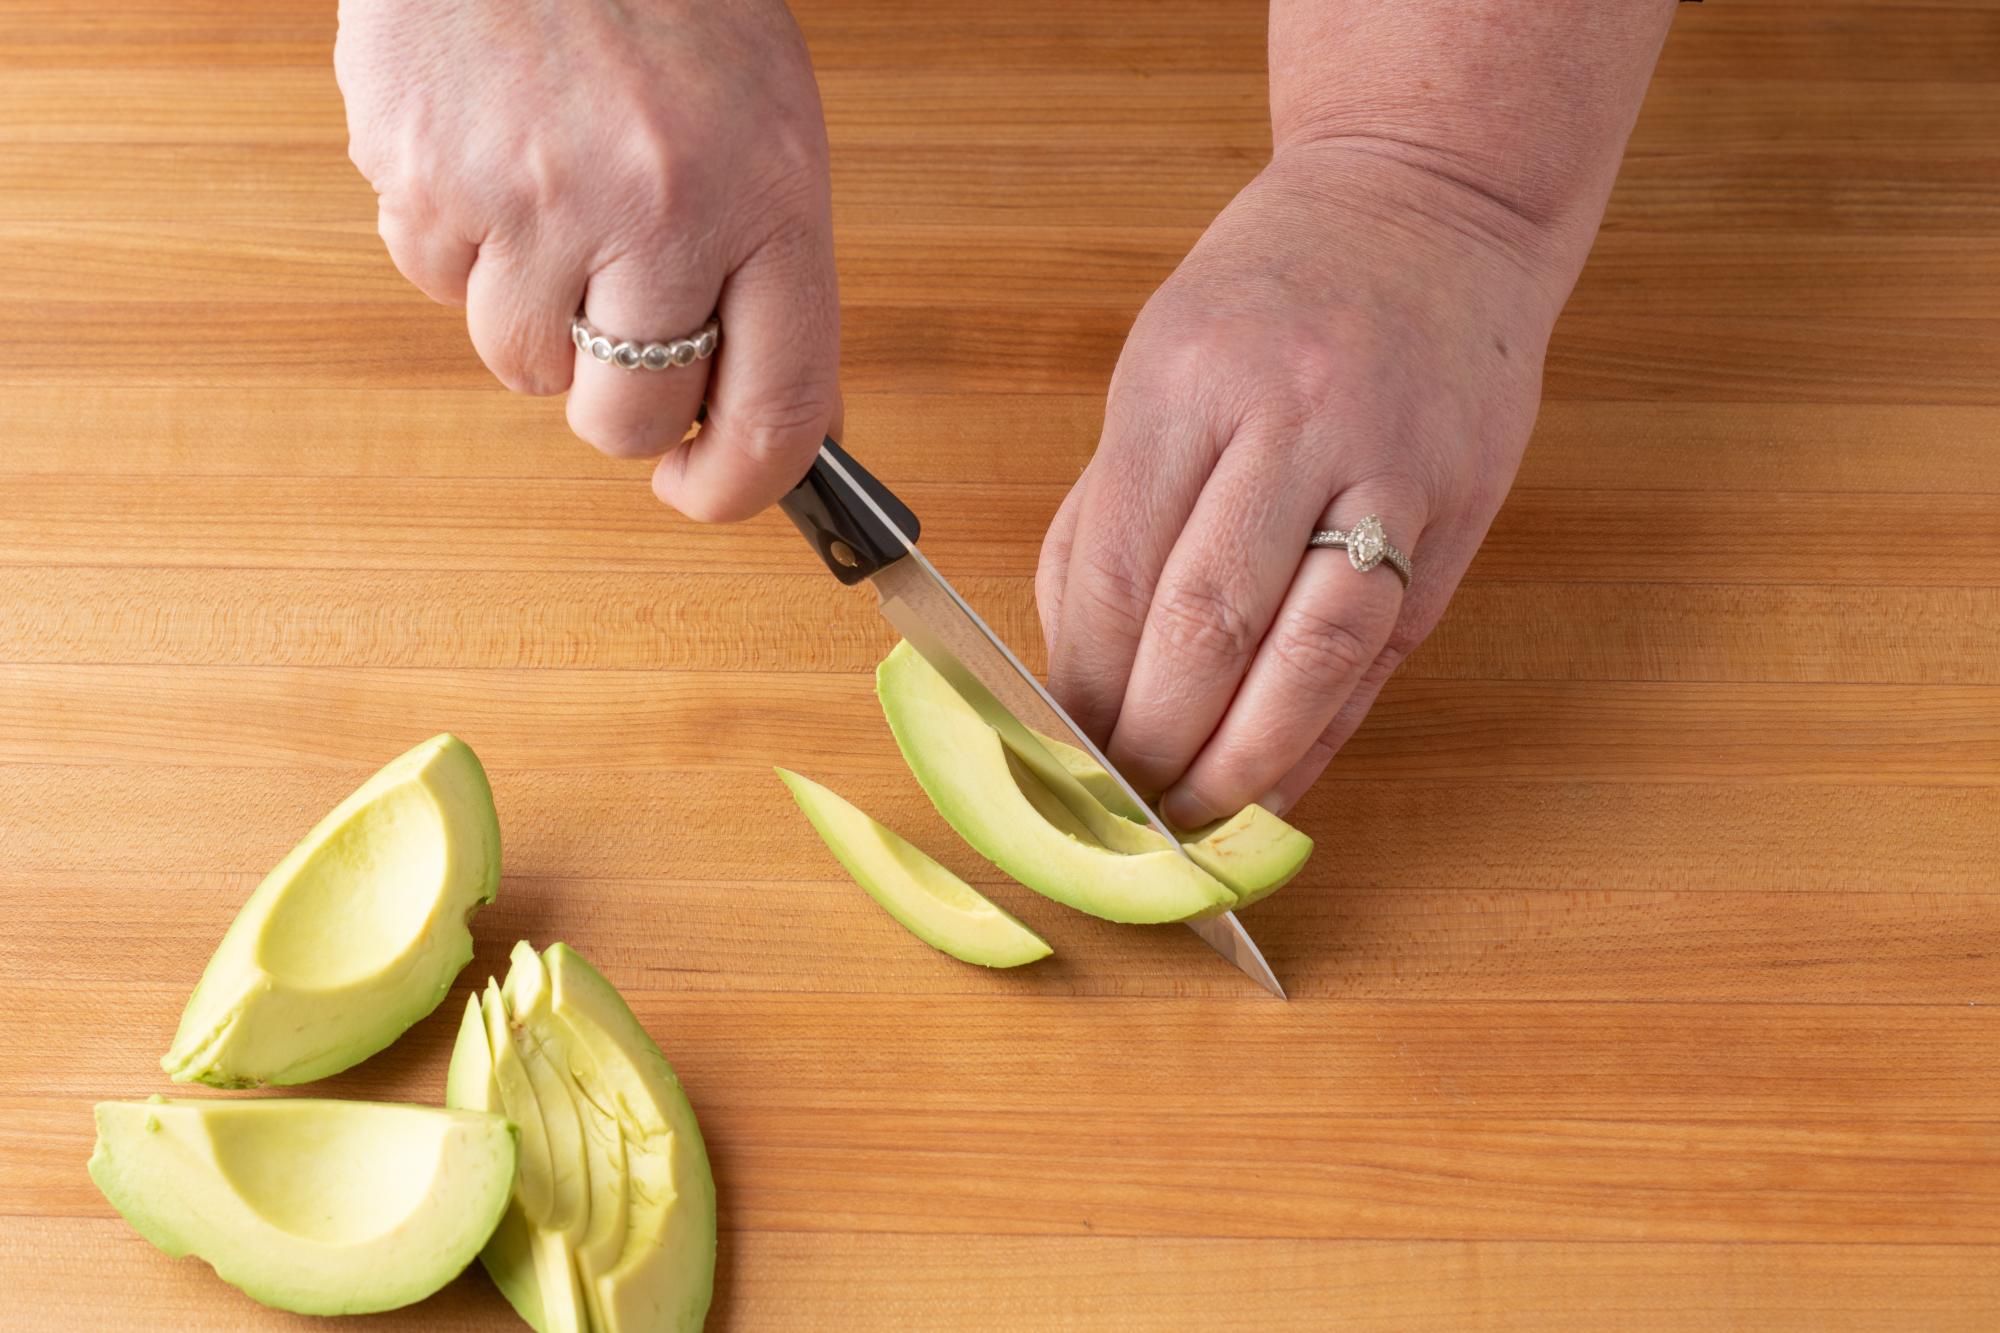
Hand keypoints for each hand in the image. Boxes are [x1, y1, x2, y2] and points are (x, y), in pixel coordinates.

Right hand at [335, 0, 838, 520]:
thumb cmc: (668, 0)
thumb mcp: (768, 125)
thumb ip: (772, 274)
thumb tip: (771, 421)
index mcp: (768, 198)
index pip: (776, 416)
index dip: (739, 488)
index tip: (710, 491)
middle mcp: (657, 211)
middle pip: (627, 420)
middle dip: (623, 405)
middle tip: (622, 335)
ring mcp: (530, 199)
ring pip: (522, 366)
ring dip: (538, 318)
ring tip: (555, 203)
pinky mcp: (422, 177)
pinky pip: (434, 284)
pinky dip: (461, 249)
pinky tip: (491, 161)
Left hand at [1036, 143, 1567, 827]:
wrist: (1432, 200)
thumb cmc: (1272, 290)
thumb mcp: (1158, 366)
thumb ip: (1110, 511)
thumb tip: (1073, 666)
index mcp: (1186, 380)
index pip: (1116, 573)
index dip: (1083, 687)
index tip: (1058, 753)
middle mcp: (1290, 420)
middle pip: (1206, 627)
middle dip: (1153, 742)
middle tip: (1120, 807)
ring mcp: (1388, 467)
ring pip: (1309, 654)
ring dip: (1245, 762)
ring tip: (1197, 817)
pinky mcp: (1458, 509)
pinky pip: (1382, 651)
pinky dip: (1324, 734)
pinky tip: (1281, 784)